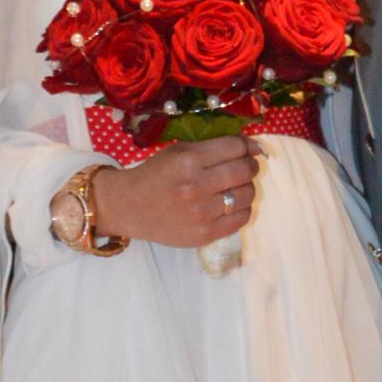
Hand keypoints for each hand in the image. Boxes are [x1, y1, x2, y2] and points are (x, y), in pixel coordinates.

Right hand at [90, 135, 258, 252]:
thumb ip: (212, 148)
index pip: (235, 148)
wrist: (128, 207)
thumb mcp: (178, 151)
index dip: (248, 147)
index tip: (250, 149)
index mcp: (189, 159)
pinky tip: (231, 205)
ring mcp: (201, 212)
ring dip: (247, 187)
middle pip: (245, 171)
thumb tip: (252, 147)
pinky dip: (242, 209)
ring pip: (247, 195)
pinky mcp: (204, 234)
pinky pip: (241, 219)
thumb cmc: (155, 175)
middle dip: (250, 165)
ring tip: (235, 187)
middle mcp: (197, 185)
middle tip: (245, 167)